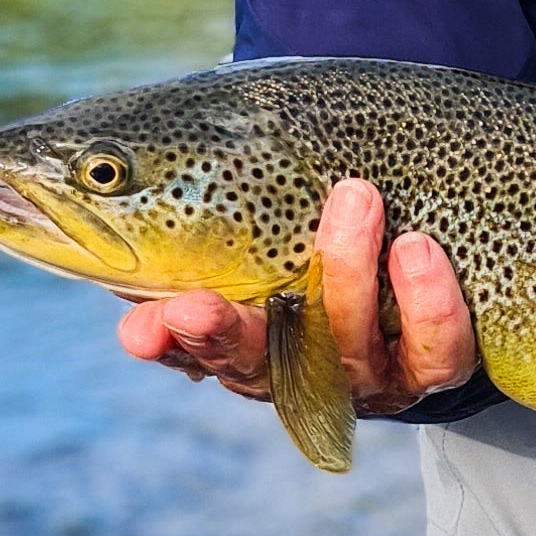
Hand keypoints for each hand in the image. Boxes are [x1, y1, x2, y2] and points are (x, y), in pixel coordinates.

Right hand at [116, 178, 478, 415]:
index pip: (191, 346)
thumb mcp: (253, 188)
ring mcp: (368, 369)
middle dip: (223, 336)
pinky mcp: (436, 363)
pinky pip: (437, 350)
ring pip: (349, 348)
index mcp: (243, 332)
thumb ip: (190, 188)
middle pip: (255, 365)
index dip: (167, 343)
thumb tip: (98, 166)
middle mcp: (300, 363)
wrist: (425, 208)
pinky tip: (416, 249)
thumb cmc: (315, 198)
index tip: (145, 325)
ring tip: (354, 196)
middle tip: (196, 303)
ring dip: (345, 273)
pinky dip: (427, 304)